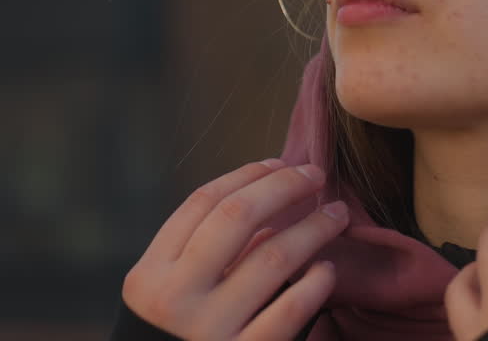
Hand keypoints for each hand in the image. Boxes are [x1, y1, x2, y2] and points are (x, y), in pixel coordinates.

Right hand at [122, 159, 349, 339]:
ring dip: (313, 228)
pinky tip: (328, 270)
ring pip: (272, 257)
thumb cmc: (185, 332)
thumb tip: (269, 188)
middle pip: (236, 217)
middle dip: (283, 187)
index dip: (246, 174)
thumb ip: (204, 248)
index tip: (279, 163)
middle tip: (315, 175)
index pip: (202, 203)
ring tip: (336, 216)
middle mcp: (174, 299)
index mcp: (150, 274)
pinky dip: (314, 284)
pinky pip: (289, 310)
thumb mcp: (175, 290)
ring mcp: (208, 330)